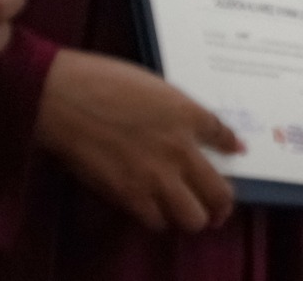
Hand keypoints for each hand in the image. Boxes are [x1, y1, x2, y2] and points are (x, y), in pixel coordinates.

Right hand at [35, 49, 241, 230]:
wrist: (68, 97)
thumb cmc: (105, 80)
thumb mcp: (155, 86)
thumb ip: (177, 109)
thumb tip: (188, 121)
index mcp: (189, 114)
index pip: (225, 136)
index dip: (231, 147)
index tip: (235, 152)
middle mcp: (181, 149)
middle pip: (219, 193)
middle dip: (221, 204)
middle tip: (216, 208)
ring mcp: (156, 175)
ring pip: (192, 217)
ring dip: (192, 216)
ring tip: (186, 212)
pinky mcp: (128, 194)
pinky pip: (156, 221)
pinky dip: (158, 219)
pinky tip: (154, 209)